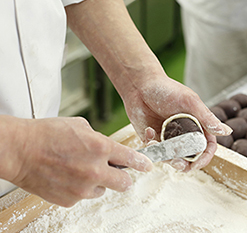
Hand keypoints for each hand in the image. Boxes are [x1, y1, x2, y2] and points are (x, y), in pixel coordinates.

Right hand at [4, 116, 152, 206]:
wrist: (19, 149)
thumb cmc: (46, 134)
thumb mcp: (80, 126)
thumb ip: (99, 139)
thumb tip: (108, 149)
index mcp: (100, 148)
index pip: (131, 159)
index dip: (143, 163)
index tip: (148, 166)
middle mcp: (94, 170)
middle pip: (124, 183)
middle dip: (123, 178)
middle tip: (116, 173)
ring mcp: (82, 187)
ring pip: (103, 190)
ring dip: (98, 182)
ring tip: (80, 170)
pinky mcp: (70, 200)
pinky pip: (83, 196)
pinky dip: (80, 188)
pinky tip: (68, 176)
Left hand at [122, 76, 231, 171]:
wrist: (140, 84)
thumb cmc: (167, 88)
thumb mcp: (190, 102)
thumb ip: (207, 118)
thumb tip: (227, 132)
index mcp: (198, 125)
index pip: (207, 147)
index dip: (204, 158)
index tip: (196, 164)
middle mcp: (185, 133)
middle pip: (190, 157)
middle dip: (184, 163)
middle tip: (176, 161)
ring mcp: (169, 138)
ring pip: (172, 157)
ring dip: (166, 156)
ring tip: (158, 144)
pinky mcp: (154, 139)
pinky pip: (156, 151)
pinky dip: (152, 146)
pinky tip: (149, 131)